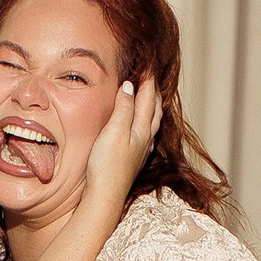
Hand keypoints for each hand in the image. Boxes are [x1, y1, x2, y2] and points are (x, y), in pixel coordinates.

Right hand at [80, 72, 160, 223]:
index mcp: (142, 129)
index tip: (146, 64)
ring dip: (151, 106)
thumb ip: (123, 108)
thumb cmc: (108, 165)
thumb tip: (129, 86)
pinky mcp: (133, 159)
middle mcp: (145, 138)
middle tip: (150, 76)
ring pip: (152, 122)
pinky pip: (145, 133)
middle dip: (153, 91)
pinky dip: (145, 121)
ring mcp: (141, 150)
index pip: (148, 98)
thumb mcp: (114, 131)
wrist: (105, 196)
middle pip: (155, 109)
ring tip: (149, 96)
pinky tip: (141, 126)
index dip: (147, 80)